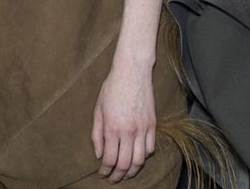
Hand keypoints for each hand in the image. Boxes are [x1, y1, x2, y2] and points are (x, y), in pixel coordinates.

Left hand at [91, 61, 156, 181]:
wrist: (132, 71)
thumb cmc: (112, 88)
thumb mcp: (98, 109)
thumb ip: (97, 134)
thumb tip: (99, 154)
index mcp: (112, 128)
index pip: (109, 159)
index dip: (105, 171)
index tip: (102, 174)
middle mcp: (128, 131)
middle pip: (125, 164)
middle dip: (118, 176)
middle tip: (113, 179)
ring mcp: (143, 129)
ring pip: (140, 160)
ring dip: (132, 171)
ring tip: (125, 173)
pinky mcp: (152, 124)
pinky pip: (150, 148)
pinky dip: (144, 156)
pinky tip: (137, 157)